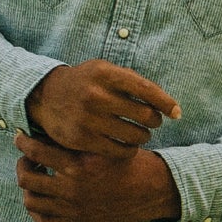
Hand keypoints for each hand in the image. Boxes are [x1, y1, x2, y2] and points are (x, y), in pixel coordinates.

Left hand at [14, 133, 181, 221]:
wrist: (153, 191)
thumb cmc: (130, 162)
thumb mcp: (107, 143)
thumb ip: (81, 138)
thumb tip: (50, 126)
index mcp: (80, 163)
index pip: (36, 150)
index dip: (23, 142)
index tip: (20, 137)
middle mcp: (73, 187)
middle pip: (26, 177)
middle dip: (22, 164)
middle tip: (26, 159)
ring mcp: (74, 208)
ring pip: (30, 200)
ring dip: (28, 187)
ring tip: (34, 179)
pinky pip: (43, 221)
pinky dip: (36, 210)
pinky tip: (42, 199)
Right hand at [25, 60, 180, 156]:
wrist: (45, 96)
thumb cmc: (85, 83)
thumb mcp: (104, 71)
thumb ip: (132, 82)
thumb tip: (167, 105)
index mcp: (105, 74)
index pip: (146, 89)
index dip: (166, 102)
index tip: (176, 113)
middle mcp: (96, 95)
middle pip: (144, 115)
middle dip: (154, 121)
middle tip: (151, 122)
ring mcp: (88, 118)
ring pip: (134, 135)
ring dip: (143, 137)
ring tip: (138, 133)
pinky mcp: (82, 139)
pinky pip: (119, 151)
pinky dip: (129, 150)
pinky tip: (127, 145)